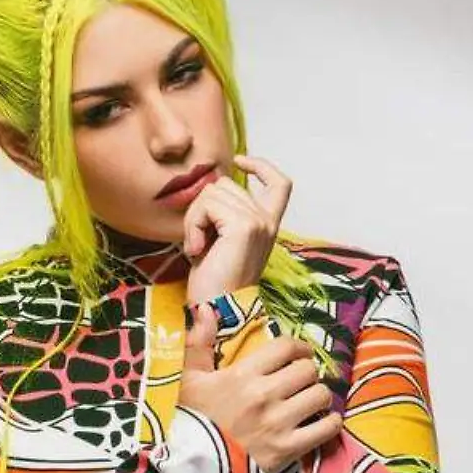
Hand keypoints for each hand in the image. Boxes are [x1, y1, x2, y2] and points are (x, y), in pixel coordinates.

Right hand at [179, 304, 341, 472]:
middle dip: (308, 372)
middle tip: (303, 379)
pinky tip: (324, 421)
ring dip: (319, 395)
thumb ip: (199, 342)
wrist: (189, 468)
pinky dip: (330, 423)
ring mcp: (277, 424)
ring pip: (320, 396)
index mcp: (242, 375)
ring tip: (311, 399)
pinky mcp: (287, 451)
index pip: (286, 348)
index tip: (301, 353)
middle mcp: (263, 395)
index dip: (299, 347)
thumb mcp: (189, 378)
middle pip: (308, 370)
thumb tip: (206, 308)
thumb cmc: (190, 420)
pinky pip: (325, 429)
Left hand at [183, 155, 292, 304]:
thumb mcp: (222, 240)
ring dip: (194, 219)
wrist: (218, 311)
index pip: (279, 183)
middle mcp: (268, 221)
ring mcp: (258, 222)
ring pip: (211, 193)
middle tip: (199, 241)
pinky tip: (197, 250)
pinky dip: (193, 226)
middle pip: (225, 184)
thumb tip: (209, 187)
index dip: (260, 165)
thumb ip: (224, 214)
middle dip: (202, 208)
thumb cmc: (215, 283)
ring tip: (198, 248)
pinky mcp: (243, 226)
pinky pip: (206, 207)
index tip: (240, 162)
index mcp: (268, 225)